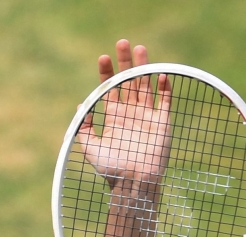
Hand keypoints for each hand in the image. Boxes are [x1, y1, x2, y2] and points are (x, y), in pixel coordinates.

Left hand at [76, 40, 172, 188]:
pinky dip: (164, 88)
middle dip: (125, 63)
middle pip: (128, 82)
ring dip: (143, 67)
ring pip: (145, 86)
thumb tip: (80, 107)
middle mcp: (131, 114)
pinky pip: (165, 102)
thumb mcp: (90, 148)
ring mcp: (147, 117)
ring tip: (140, 48)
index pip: (110, 90)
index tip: (102, 57)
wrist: (133, 184)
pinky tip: (161, 74)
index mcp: (114, 118)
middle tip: (122, 42)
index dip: (106, 73)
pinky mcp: (163, 123)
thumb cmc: (111, 170)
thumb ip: (84, 127)